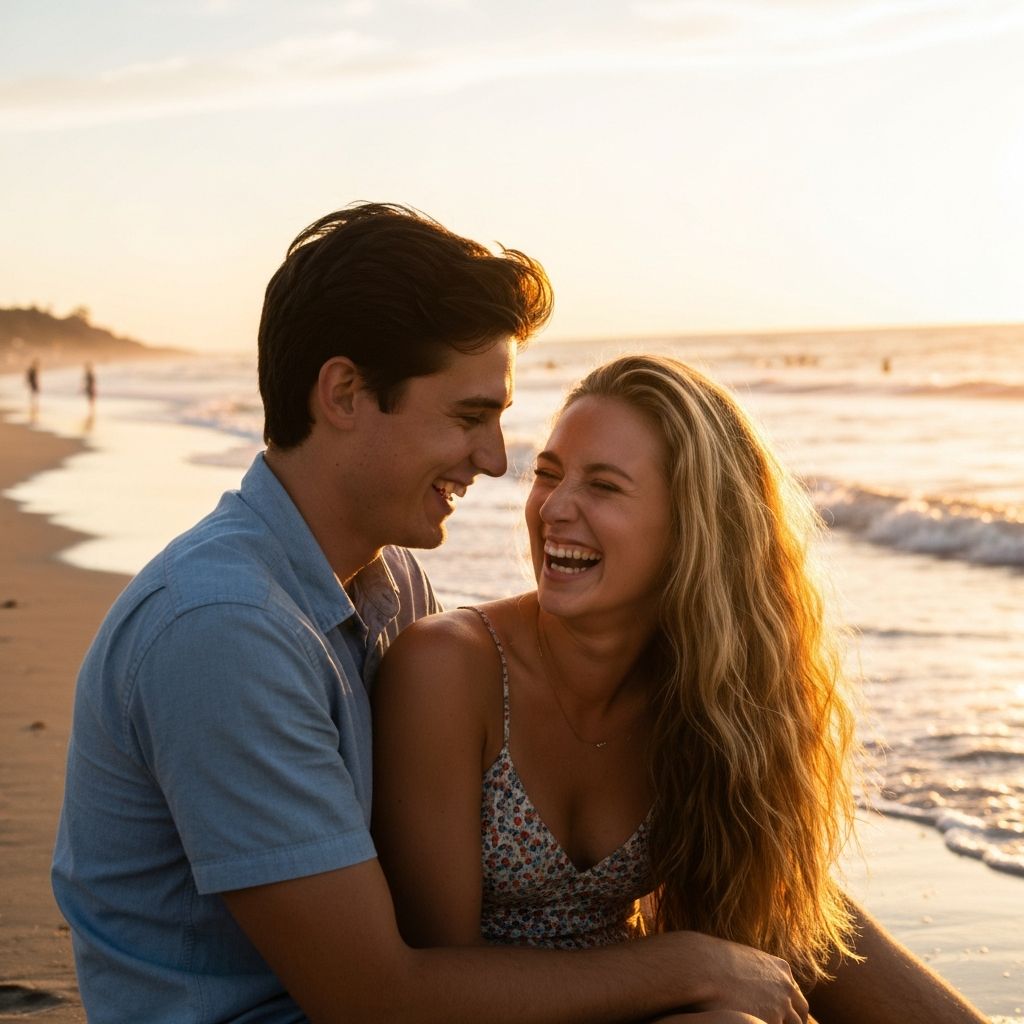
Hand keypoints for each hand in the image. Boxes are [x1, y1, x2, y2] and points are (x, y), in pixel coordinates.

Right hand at [669, 931, 807, 1023]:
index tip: (782, 1018)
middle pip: (801, 1013)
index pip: (794, 994)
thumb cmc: (709, 961)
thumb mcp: (736, 960)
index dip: (789, 1009)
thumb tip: (739, 978)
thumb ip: (748, 971)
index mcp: (779, 967)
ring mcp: (781, 1003)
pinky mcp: (770, 1020)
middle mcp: (785, 984)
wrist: (699, 965)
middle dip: (794, 1023)